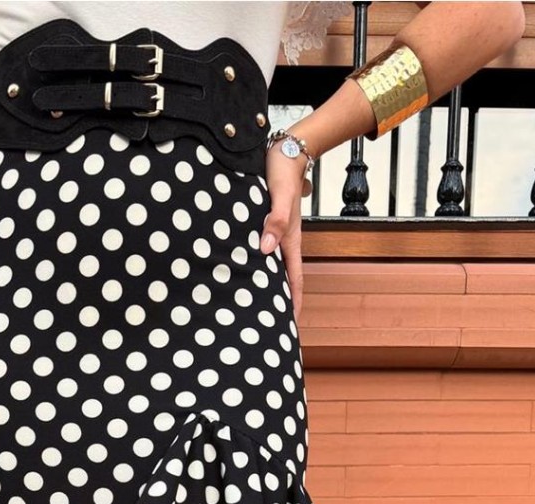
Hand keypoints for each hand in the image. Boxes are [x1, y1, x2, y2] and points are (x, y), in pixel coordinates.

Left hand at [261, 142, 309, 322]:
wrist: (285, 149)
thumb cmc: (283, 170)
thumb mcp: (280, 194)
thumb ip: (276, 220)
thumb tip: (265, 249)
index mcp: (290, 239)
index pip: (294, 279)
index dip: (293, 303)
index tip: (289, 325)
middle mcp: (283, 240)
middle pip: (282, 278)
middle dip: (277, 302)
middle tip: (268, 324)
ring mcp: (274, 233)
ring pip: (270, 266)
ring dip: (265, 285)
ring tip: (253, 305)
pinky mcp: (265, 224)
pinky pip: (261, 251)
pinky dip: (254, 265)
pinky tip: (240, 272)